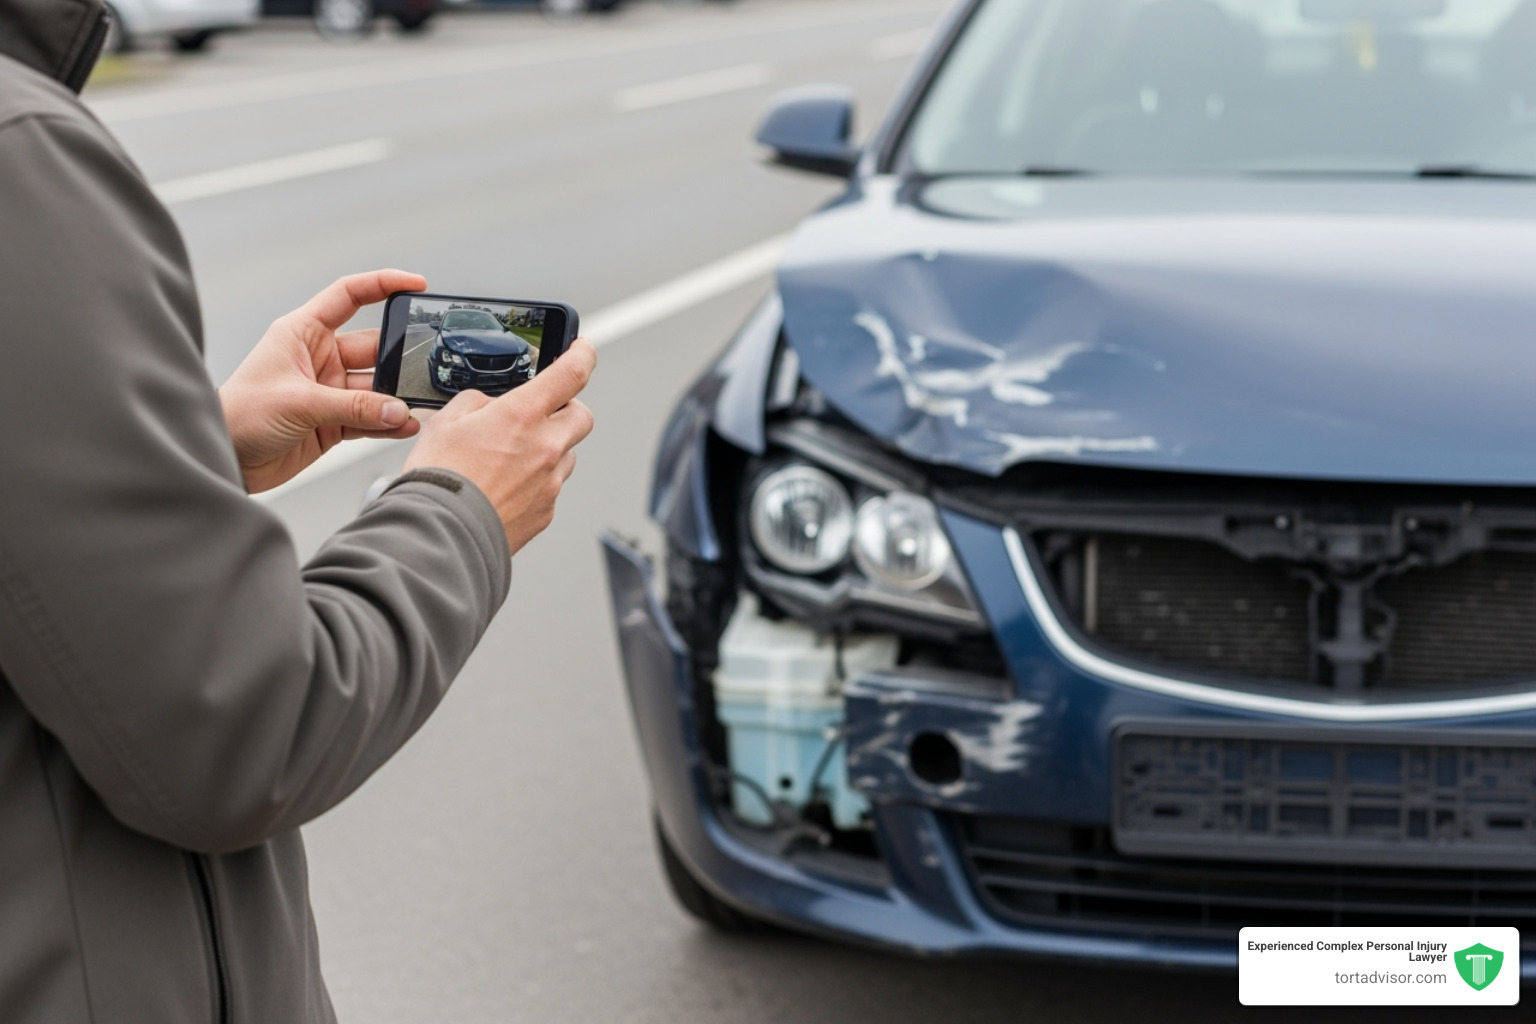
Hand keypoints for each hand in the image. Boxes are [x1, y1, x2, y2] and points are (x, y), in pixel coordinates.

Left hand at [219, 270, 426, 493]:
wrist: (225, 459)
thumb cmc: (239, 417)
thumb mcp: (299, 403)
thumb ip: (353, 406)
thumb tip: (397, 410)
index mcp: (303, 333)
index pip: (349, 296)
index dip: (383, 285)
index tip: (415, 285)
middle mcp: (319, 357)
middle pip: (372, 347)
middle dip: (398, 357)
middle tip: (420, 367)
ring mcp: (329, 390)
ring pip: (376, 387)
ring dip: (395, 397)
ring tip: (411, 406)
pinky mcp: (334, 421)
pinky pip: (371, 417)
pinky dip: (389, 423)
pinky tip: (404, 426)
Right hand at [403, 338, 596, 554]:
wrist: (441, 535)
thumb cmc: (439, 480)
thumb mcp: (446, 422)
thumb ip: (476, 403)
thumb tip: (490, 405)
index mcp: (522, 415)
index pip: (571, 373)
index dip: (583, 354)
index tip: (583, 349)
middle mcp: (546, 447)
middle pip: (582, 415)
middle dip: (567, 408)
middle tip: (542, 411)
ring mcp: (550, 482)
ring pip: (568, 453)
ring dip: (551, 447)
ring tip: (512, 456)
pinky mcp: (546, 511)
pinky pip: (552, 486)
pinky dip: (537, 480)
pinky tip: (506, 486)